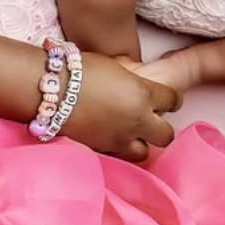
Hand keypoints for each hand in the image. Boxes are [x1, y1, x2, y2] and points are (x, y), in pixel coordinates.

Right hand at [59, 51, 181, 160]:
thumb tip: (135, 83)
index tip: (165, 99)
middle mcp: (137, 119)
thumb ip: (131, 80)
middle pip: (167, 135)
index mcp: (142, 93)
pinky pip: (120, 157)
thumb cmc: (78, 69)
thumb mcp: (114, 67)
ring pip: (144, 152)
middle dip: (160, 128)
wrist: (50, 89)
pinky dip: (118, 149)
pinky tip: (109, 138)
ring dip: (140, 143)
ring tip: (129, 133)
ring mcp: (120, 139)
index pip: (173, 100)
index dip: (170, 99)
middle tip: (149, 120)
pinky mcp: (102, 151)